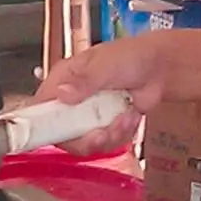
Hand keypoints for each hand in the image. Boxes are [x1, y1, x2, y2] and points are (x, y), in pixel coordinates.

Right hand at [32, 33, 169, 155]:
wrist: (160, 68)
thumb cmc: (130, 56)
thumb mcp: (106, 64)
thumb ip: (85, 79)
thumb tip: (62, 93)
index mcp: (62, 80)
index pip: (39, 108)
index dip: (42, 126)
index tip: (59, 136)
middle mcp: (71, 100)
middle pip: (61, 134)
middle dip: (84, 139)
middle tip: (102, 134)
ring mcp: (88, 115)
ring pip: (85, 142)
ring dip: (109, 135)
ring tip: (124, 117)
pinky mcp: (105, 126)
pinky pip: (105, 143)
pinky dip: (121, 134)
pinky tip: (130, 116)